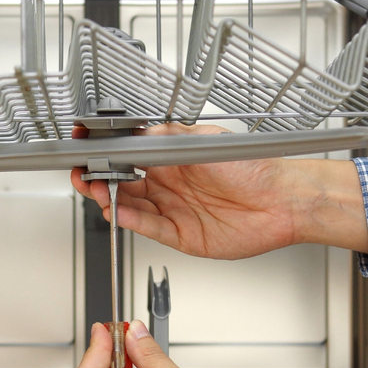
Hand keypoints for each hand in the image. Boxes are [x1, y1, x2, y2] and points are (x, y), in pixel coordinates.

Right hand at [70, 123, 367, 258]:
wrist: (282, 199)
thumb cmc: (253, 166)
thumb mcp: (204, 140)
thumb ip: (166, 138)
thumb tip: (135, 133)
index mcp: (172, 158)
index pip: (128, 156)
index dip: (105, 155)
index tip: (86, 149)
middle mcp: (170, 183)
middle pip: (122, 183)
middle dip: (98, 178)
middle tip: (85, 174)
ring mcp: (173, 209)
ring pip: (130, 206)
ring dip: (110, 199)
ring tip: (98, 191)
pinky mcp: (181, 234)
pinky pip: (149, 226)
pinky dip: (131, 220)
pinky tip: (118, 211)